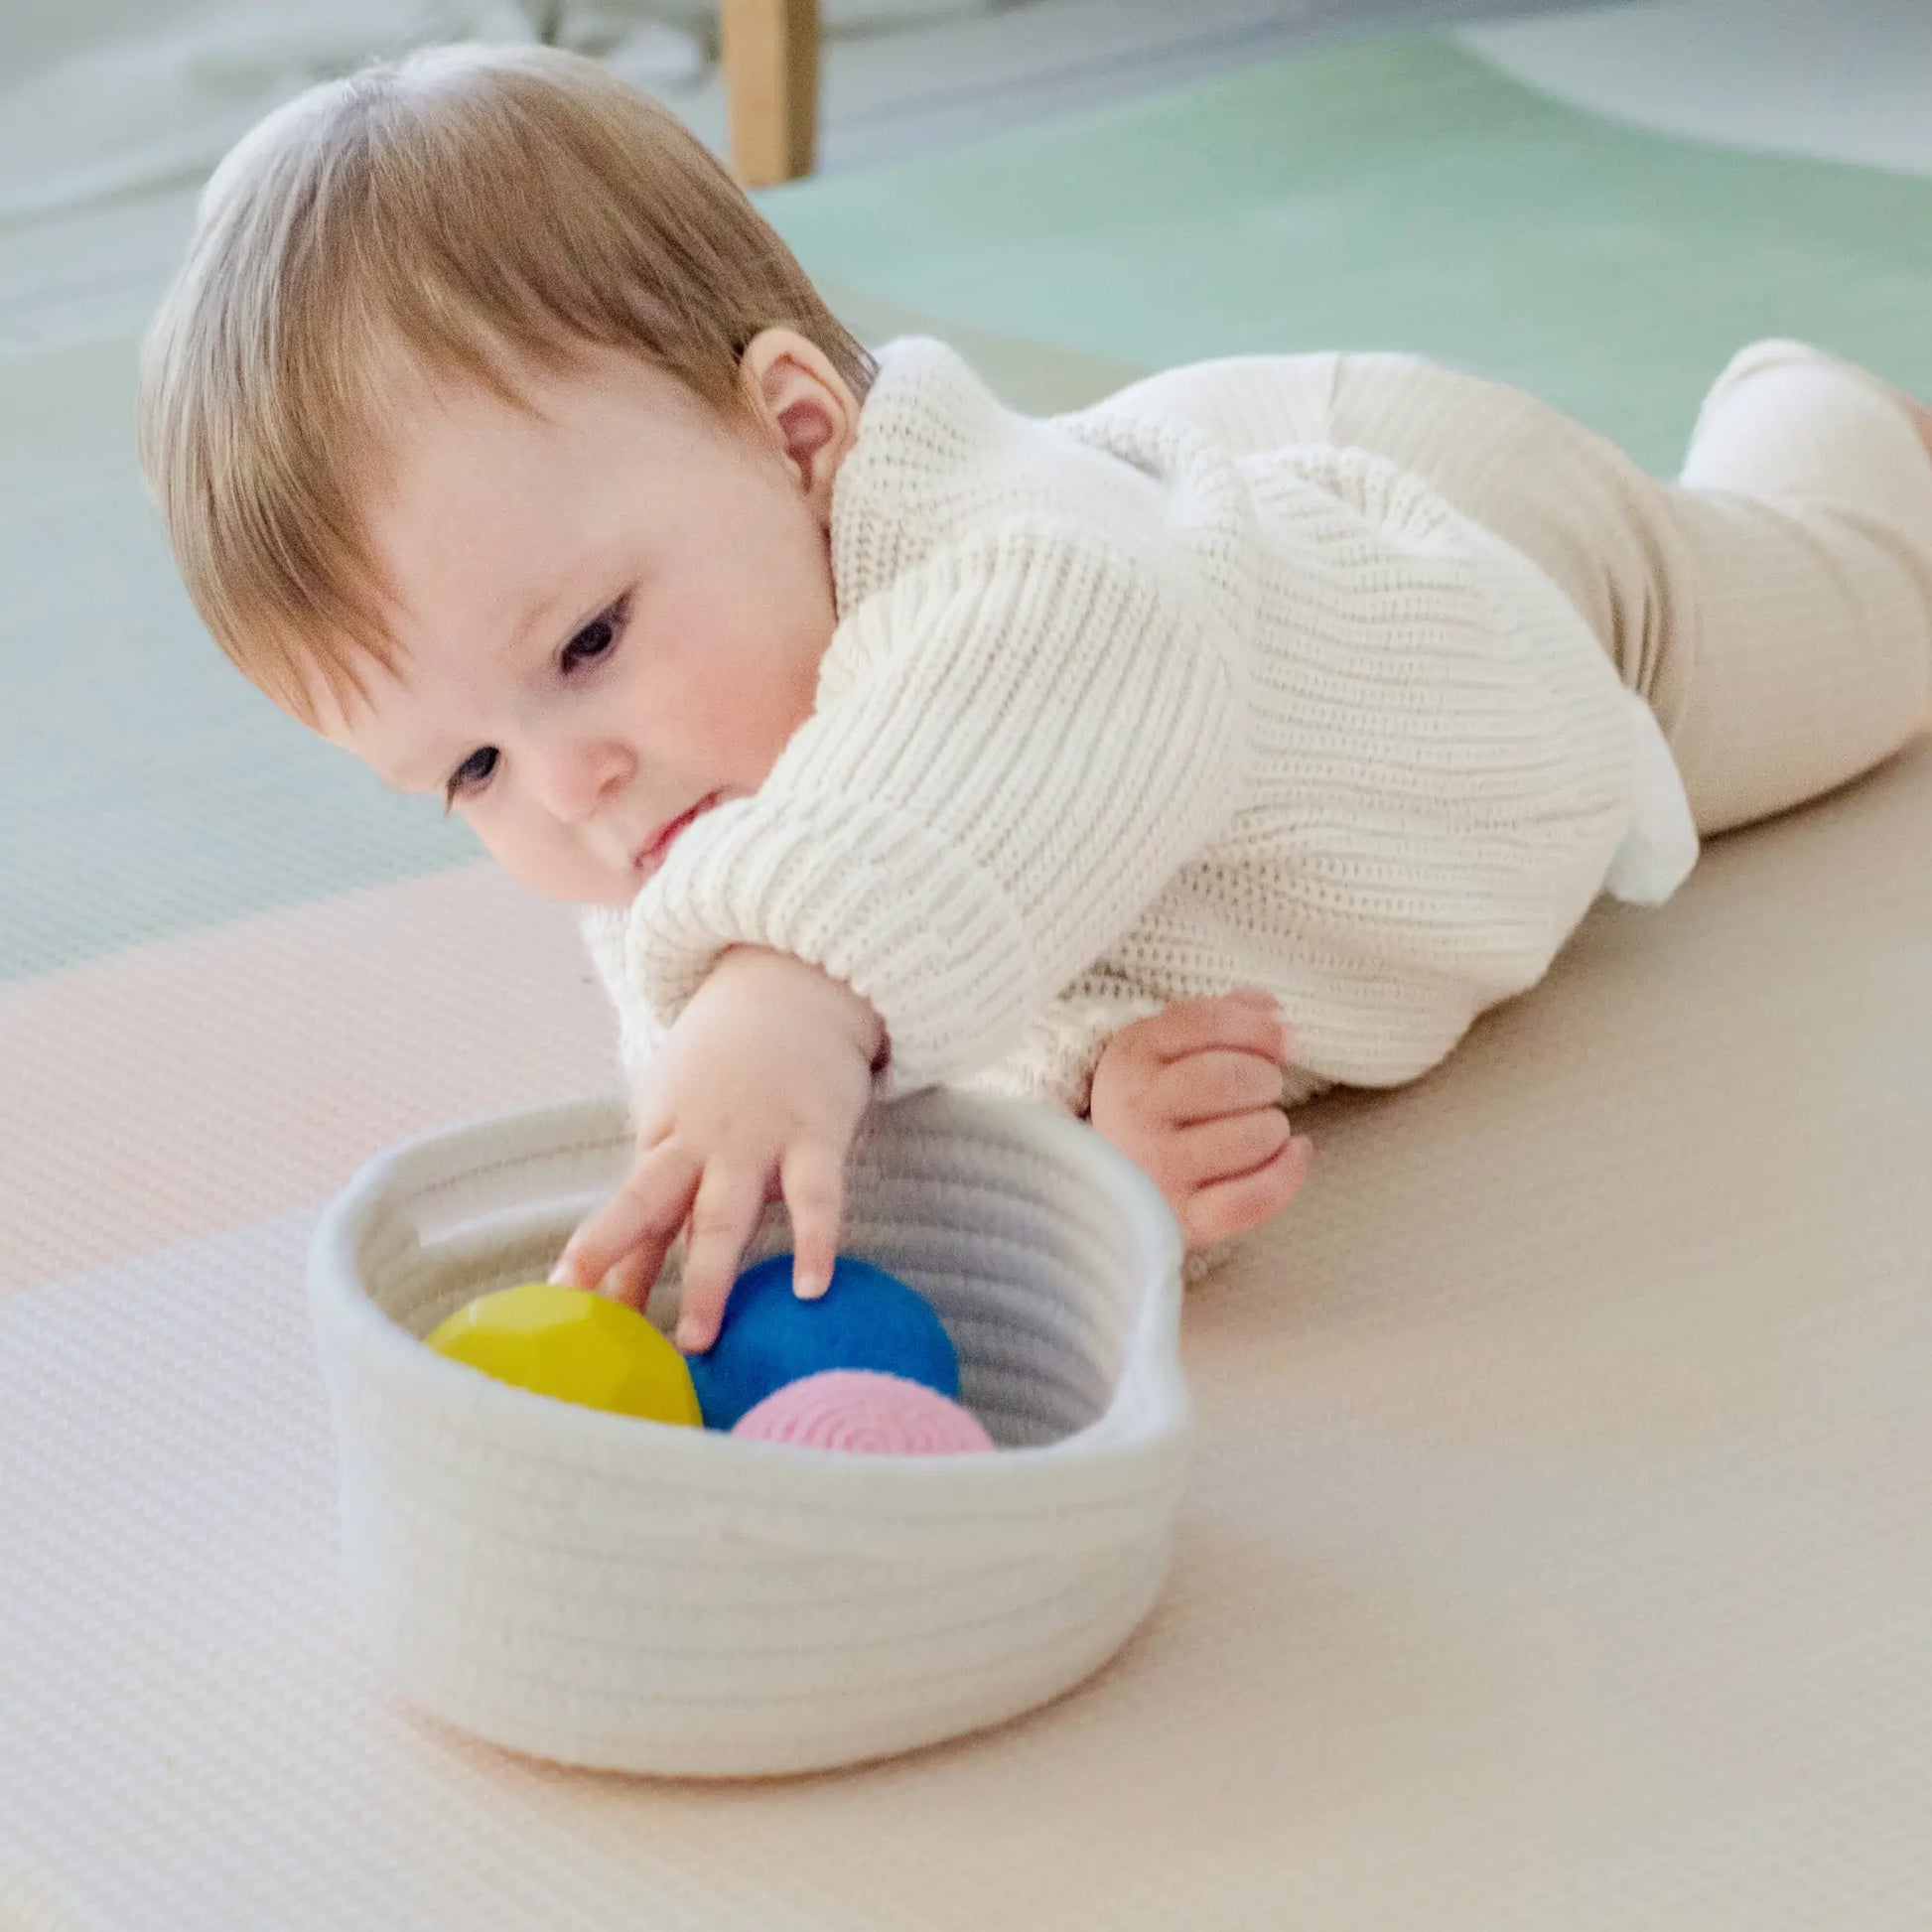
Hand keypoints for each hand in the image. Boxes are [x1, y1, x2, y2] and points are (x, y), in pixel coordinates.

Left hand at [549, 947, 884, 1352]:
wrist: (796, 981)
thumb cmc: (734, 1061)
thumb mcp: (686, 1107)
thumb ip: (671, 1182)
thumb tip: (637, 1268)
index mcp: (664, 1137)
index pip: (627, 1210)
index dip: (597, 1259)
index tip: (564, 1310)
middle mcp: (700, 1142)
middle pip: (648, 1206)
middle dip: (620, 1264)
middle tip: (599, 1331)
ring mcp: (756, 1140)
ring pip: (723, 1215)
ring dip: (708, 1278)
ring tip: (698, 1341)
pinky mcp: (816, 1135)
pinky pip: (816, 1196)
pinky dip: (815, 1241)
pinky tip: (812, 1288)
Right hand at [1088, 988, 1311, 1250]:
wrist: (1106, 1185)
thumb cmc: (1156, 1107)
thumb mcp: (1168, 1049)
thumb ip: (1221, 1016)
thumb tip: (1274, 1011)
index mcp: (1129, 1058)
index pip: (1203, 1022)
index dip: (1257, 1028)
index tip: (1281, 1041)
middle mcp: (1134, 1111)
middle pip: (1228, 1078)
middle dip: (1264, 1079)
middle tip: (1261, 1089)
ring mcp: (1156, 1168)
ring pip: (1250, 1137)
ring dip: (1273, 1126)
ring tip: (1263, 1126)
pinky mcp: (1182, 1219)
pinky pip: (1253, 1197)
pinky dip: (1287, 1172)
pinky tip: (1294, 1152)